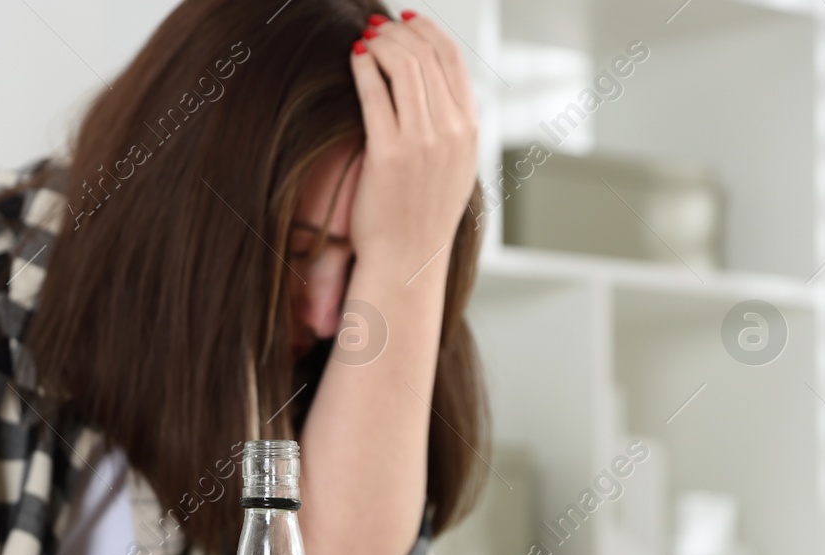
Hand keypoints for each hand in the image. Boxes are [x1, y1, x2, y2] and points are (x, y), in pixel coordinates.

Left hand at [349, 12, 478, 279]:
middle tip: (377, 28)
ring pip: (403, 67)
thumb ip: (451, 129)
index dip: (428, 31)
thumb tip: (437, 91)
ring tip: (364, 41)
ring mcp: (422, 141)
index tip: (407, 21)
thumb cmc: (421, 217)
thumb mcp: (454, 168)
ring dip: (380, 45)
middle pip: (427, 55)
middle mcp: (451, 130)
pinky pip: (375, 92)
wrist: (407, 260)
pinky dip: (363, 67)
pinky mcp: (389, 152)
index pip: (453, 59)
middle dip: (399, 33)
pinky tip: (354, 60)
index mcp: (469, 129)